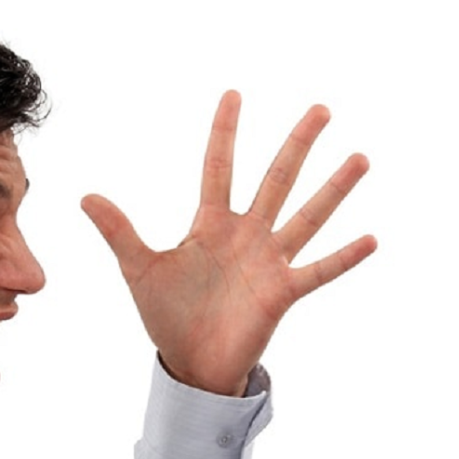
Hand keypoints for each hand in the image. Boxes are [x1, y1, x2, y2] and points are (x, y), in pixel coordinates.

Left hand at [82, 91, 375, 395]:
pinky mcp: (283, 293)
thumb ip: (119, 232)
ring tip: (360, 158)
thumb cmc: (166, 316)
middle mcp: (246, 235)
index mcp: (210, 224)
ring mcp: (268, 262)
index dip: (225, 132)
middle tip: (321, 109)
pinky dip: (344, 257)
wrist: (190, 364)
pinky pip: (319, 271)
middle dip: (297, 145)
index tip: (234, 93)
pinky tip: (372, 238)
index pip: (219, 167)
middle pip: (276, 179)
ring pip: (306, 217)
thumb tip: (85, 196)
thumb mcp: (139, 269)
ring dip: (333, 190)